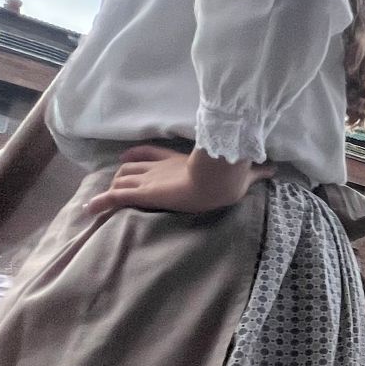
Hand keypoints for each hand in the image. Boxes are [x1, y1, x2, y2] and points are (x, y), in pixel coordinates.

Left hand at [84, 146, 268, 217]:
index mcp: (178, 163)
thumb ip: (257, 171)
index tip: (130, 160)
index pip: (151, 155)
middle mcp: (159, 169)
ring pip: (121, 179)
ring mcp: (149, 180)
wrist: (217, 178)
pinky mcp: (142, 193)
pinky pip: (114, 197)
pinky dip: (100, 204)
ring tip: (101, 202)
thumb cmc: (229, 175)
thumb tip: (276, 167)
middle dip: (122, 174)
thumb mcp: (245, 174)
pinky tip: (89, 210)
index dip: (139, 157)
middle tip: (114, 185)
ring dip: (111, 188)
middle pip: (131, 166)